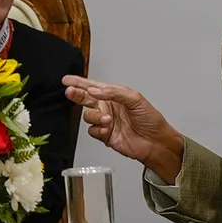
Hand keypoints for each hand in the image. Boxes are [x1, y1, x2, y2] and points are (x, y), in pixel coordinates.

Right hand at [63, 76, 185, 182]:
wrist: (155, 142)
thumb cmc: (150, 119)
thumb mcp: (135, 99)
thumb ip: (113, 92)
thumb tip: (95, 91)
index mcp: (115, 95)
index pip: (93, 86)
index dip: (79, 82)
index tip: (66, 80)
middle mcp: (108, 107)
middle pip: (85, 99)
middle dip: (76, 95)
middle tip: (70, 92)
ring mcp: (105, 121)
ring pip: (87, 116)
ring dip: (95, 117)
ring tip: (108, 120)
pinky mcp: (104, 135)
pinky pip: (92, 131)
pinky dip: (97, 130)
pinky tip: (106, 130)